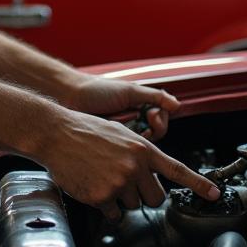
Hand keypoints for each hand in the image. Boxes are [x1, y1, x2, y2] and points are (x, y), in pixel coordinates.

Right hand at [43, 108, 219, 221]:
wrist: (56, 133)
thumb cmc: (85, 130)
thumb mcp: (120, 134)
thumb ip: (139, 154)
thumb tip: (150, 174)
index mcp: (142, 148)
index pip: (177, 170)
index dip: (198, 185)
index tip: (214, 195)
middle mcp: (134, 166)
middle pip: (156, 197)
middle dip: (145, 195)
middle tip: (127, 183)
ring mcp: (119, 183)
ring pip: (132, 205)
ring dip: (121, 198)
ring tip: (103, 177)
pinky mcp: (102, 197)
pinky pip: (113, 214)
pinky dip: (106, 206)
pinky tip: (94, 187)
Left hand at [60, 72, 178, 140]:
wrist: (69, 98)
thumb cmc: (96, 91)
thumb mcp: (128, 91)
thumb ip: (154, 96)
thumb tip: (177, 105)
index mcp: (140, 107)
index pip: (161, 121)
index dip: (159, 121)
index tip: (151, 117)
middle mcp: (134, 123)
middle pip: (154, 136)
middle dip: (148, 132)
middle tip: (139, 128)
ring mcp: (123, 136)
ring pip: (141, 148)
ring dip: (136, 143)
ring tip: (125, 133)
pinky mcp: (112, 149)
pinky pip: (125, 155)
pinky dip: (124, 151)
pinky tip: (117, 145)